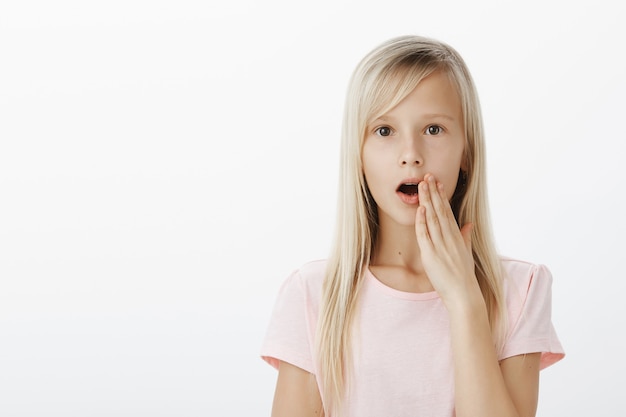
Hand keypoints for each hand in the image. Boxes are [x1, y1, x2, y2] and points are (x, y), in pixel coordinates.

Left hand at [415, 174, 480, 305]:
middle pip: (440, 211)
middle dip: (433, 192)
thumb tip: (469, 224)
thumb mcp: (466, 253)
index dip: (442, 196)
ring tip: (422, 186)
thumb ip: (466, 237)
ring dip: (427, 201)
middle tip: (427, 176)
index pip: (448, 212)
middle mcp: (449, 238)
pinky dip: (422, 222)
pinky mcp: (431, 255)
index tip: (438, 183)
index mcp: (457, 237)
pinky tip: (420, 209)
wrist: (464, 295)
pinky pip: (425, 235)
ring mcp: (440, 246)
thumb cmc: (464, 276)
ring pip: (432, 219)